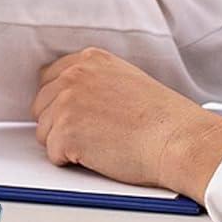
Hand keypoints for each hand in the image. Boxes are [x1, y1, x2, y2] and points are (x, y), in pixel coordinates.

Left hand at [31, 48, 221, 201]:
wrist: (180, 141)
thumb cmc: (163, 120)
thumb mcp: (125, 79)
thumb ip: (94, 81)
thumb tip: (71, 95)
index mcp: (89, 60)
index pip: (49, 79)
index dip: (61, 103)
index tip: (78, 116)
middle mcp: (73, 76)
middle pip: (42, 105)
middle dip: (60, 123)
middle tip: (93, 135)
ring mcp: (67, 102)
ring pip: (44, 130)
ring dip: (65, 143)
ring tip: (101, 145)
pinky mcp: (66, 131)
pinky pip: (53, 153)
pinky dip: (71, 161)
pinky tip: (98, 156)